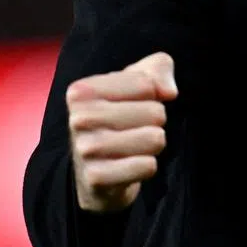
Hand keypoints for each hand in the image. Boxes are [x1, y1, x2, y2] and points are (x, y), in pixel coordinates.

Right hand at [66, 52, 176, 212]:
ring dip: (153, 144)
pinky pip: (148, 166)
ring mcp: (85, 150)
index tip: (133, 104)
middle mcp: (78, 119)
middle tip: (134, 128)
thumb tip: (168, 91)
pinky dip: (147, 166)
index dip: (152, 95)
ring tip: (133, 146)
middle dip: (155, 121)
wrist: (95, 173)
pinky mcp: (97, 178)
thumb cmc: (119, 116)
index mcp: (81, 91)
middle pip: (156, 112)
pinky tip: (129, 166)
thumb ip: (158, 68)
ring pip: (155, 139)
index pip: (147, 84)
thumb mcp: (137, 82)